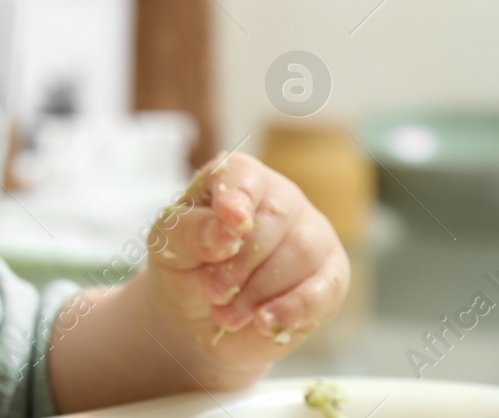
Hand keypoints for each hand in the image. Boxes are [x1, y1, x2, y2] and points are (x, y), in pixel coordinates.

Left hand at [142, 151, 350, 383]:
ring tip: (227, 315)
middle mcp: (280, 199)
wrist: (199, 317)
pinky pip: (325, 289)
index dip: (238, 197)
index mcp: (237, 180)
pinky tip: (264, 323)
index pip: (244, 175)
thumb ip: (192, 230)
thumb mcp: (170, 246)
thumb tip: (226, 231)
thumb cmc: (184, 266)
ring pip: (302, 253)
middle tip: (212, 292)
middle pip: (276, 219)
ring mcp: (311, 236)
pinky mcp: (330, 277)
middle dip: (240, 263)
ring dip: (260, 290)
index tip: (232, 224)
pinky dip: (294, 309)